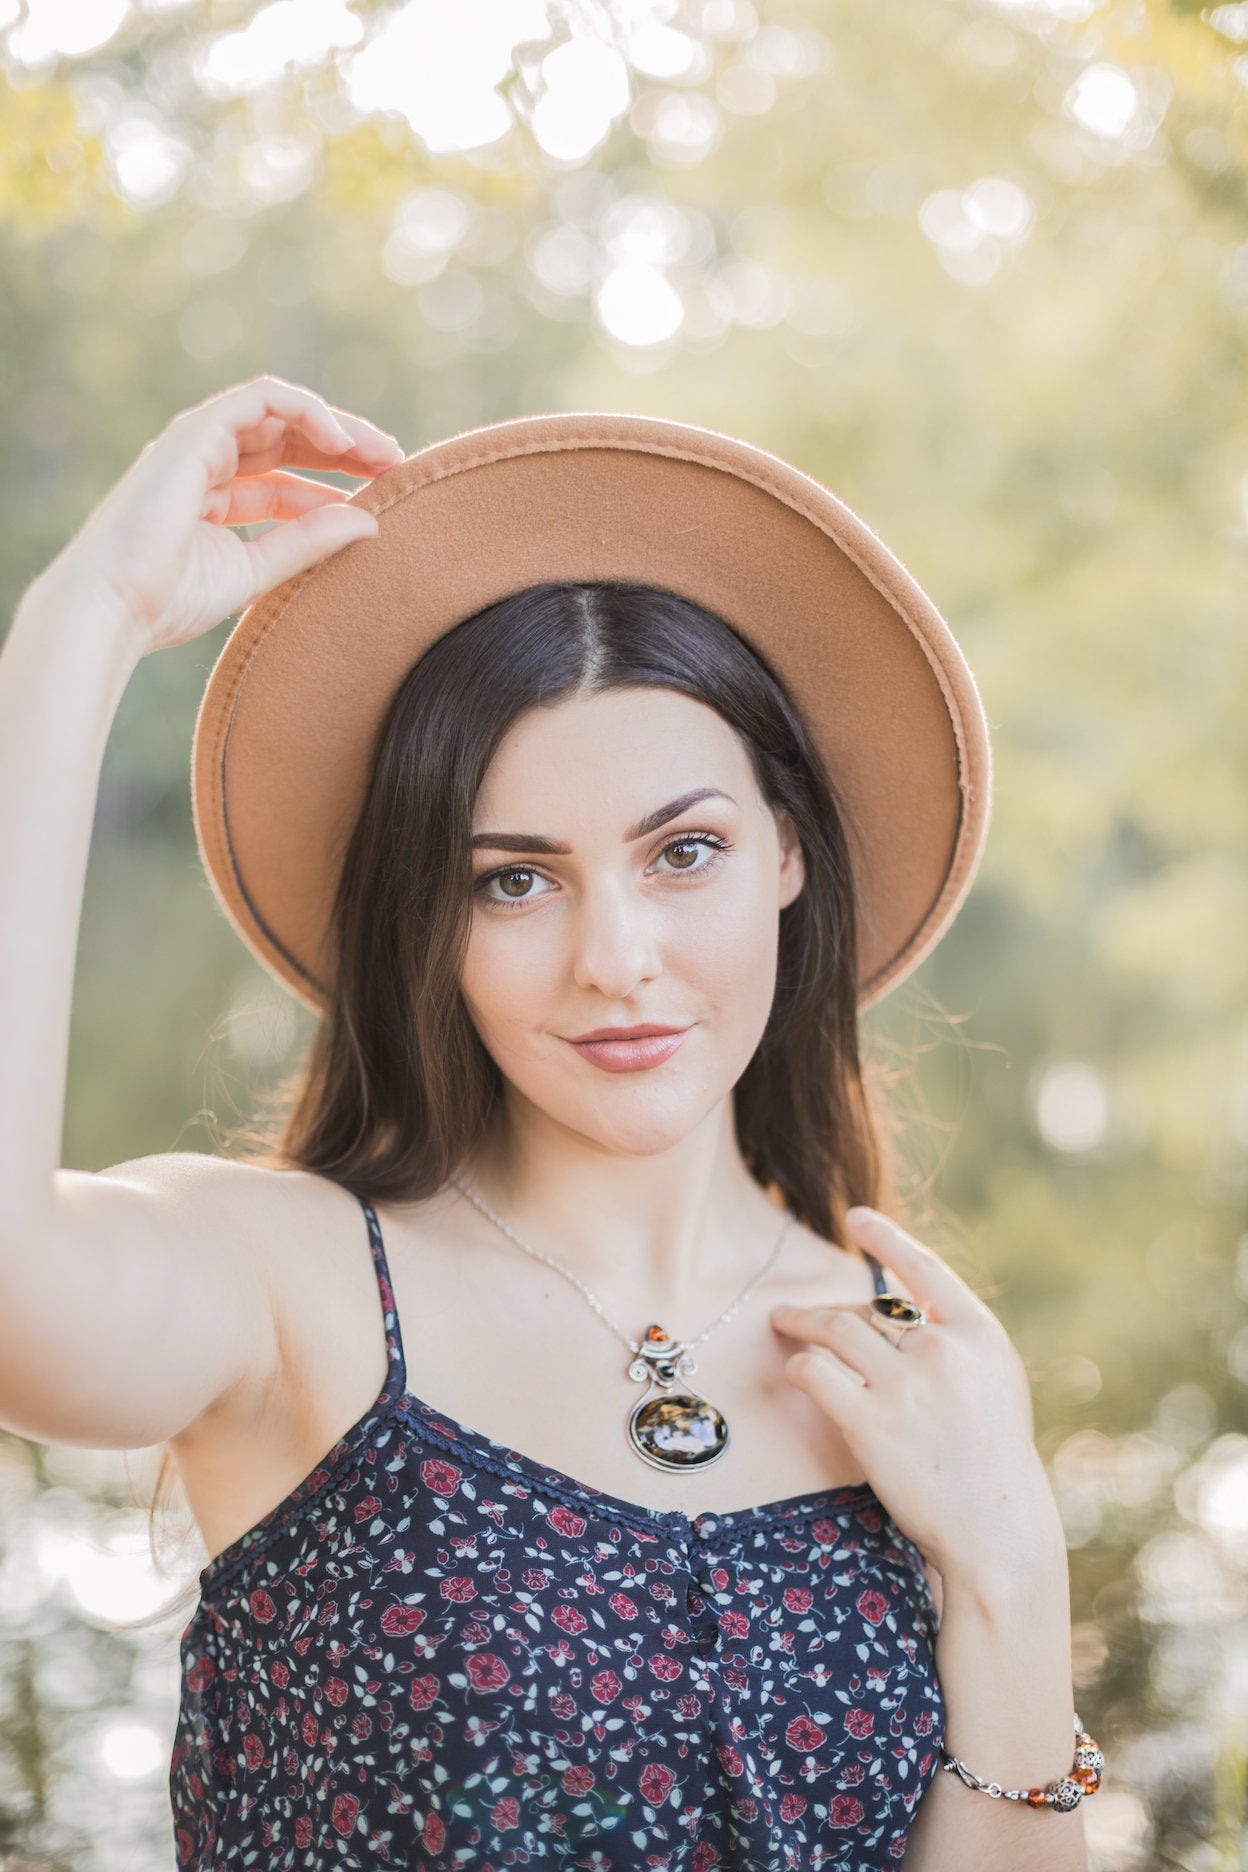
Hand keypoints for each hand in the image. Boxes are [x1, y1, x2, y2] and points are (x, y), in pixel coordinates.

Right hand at [36, 373, 405, 658]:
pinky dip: (305, 410)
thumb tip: (370, 523)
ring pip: (279, 411)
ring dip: (335, 425)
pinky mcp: (194, 431)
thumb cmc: (171, 600)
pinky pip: (260, 398)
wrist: (115, 605)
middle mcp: (206, 464)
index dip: (336, 485)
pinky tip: (342, 440)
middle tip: (394, 463)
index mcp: (215, 500)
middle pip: (288, 439)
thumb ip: (308, 544)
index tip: (383, 499)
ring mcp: (198, 444)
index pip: (287, 480)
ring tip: (380, 451)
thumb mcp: (257, 570)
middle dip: (346, 448)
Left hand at [770, 1208, 1060, 1584]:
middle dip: (832, 1308)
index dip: (887, 1239)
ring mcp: (906, 1386)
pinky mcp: (870, 1423)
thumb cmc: (992, 1462)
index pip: (926, 1270)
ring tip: (781, 1321)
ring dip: (801, 1322)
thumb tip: (899, 1314)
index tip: (857, 1218)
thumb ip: (955, 1344)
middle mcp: (943, 1351)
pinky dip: (799, 1365)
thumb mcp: (996, 1385)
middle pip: (870, 1308)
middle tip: (802, 1312)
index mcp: (980, 1335)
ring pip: (834, 1328)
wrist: (995, 1528)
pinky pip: (815, 1372)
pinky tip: (794, 1370)